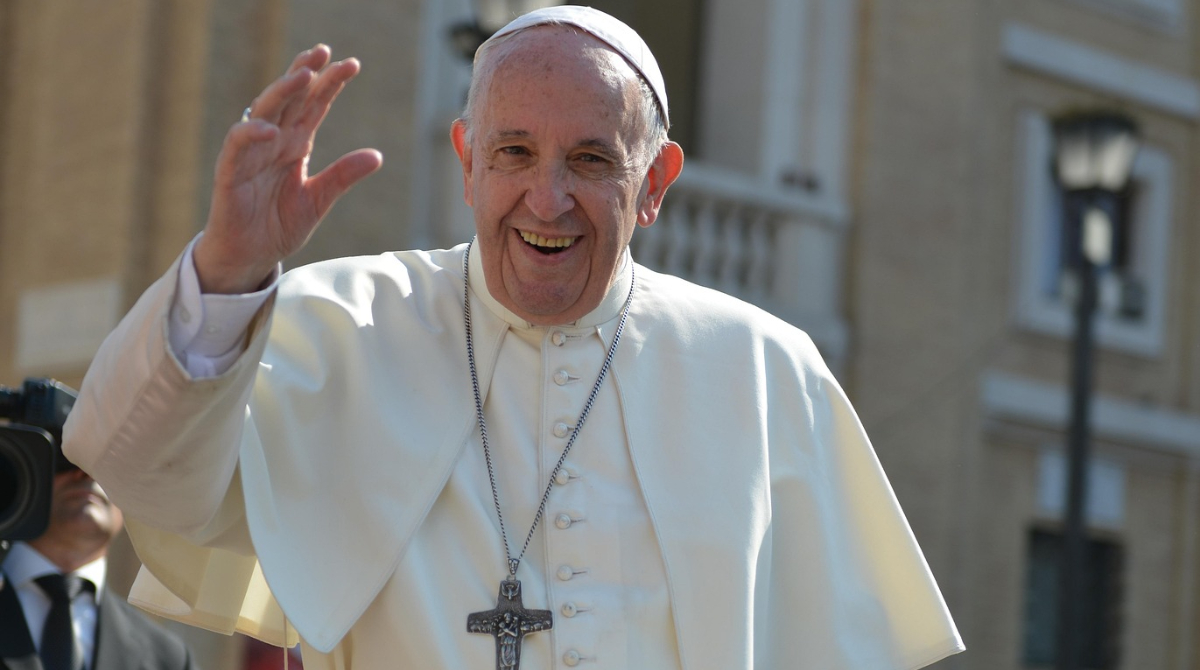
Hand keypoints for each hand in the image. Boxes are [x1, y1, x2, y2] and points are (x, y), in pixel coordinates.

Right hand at [194, 45, 383, 293]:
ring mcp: (251, 154)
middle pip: (290, 98)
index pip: (314, 106)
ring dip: (282, 91)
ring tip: (303, 75)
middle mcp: (273, 142)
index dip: (330, 84)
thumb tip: (378, 155)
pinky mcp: (230, 172)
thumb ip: (342, 176)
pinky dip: (251, 134)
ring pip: (263, 112)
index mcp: (295, 144)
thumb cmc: (278, 225)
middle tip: (325, 51)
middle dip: (306, 73)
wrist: (250, 256)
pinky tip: (270, 129)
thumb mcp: (318, 200)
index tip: (351, 65)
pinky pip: (238, 146)